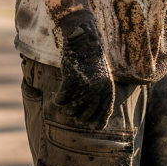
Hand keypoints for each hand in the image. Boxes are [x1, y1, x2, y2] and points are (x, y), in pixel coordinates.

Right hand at [55, 10, 114, 129]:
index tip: (86, 124)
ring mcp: (84, 88)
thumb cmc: (92, 61)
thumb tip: (92, 123)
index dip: (93, 124)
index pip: (102, 118)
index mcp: (108, 91)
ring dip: (66, 106)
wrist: (84, 41)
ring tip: (68, 96)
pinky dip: (58, 98)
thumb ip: (99, 97)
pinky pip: (60, 101)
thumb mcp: (102, 79)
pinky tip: (59, 91)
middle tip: (72, 106)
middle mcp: (98, 92)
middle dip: (76, 115)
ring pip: (69, 112)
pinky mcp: (71, 83)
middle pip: (83, 118)